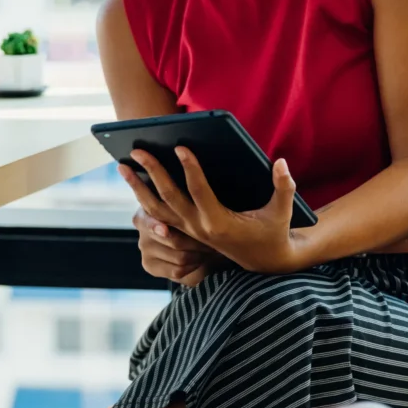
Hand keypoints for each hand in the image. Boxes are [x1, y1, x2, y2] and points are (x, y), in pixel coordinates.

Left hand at [121, 147, 304, 274]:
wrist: (264, 261)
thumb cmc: (274, 231)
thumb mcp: (283, 211)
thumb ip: (284, 186)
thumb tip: (280, 162)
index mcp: (220, 223)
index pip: (199, 191)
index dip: (190, 168)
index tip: (180, 146)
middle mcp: (199, 228)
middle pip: (168, 198)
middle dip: (152, 172)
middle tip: (138, 149)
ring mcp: (189, 231)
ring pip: (156, 209)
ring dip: (138, 188)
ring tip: (123, 165)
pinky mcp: (186, 231)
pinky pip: (158, 216)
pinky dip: (144, 199)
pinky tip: (134, 181)